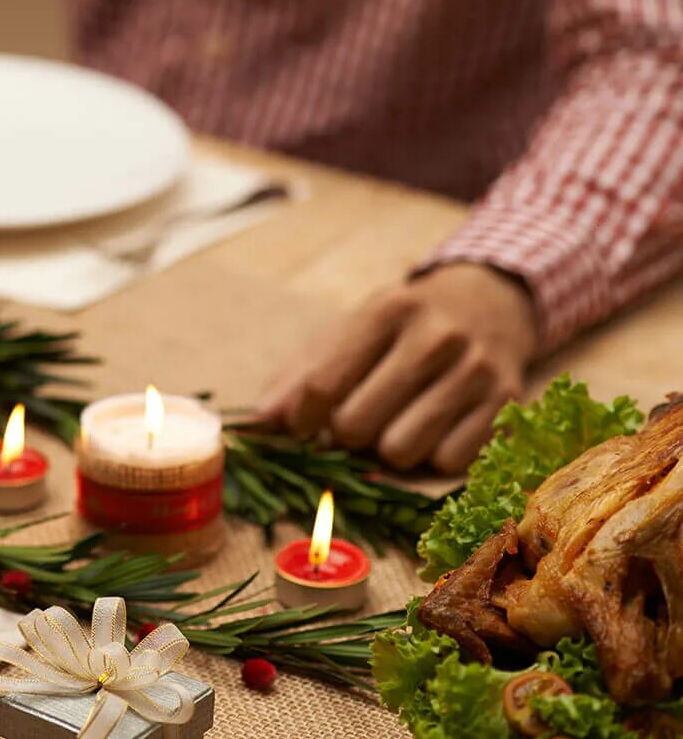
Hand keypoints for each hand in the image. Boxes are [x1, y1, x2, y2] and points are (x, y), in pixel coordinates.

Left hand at [256, 263, 538, 473]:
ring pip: (400, 452)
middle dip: (345, 435)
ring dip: (387, 449)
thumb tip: (259, 424)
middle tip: (354, 421)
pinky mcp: (505, 404)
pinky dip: (431, 457)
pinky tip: (433, 428)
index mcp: (386, 312)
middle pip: (356, 426)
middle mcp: (435, 338)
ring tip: (395, 422)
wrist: (490, 302)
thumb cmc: (402, 325)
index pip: (323, 386)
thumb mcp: (350, 330)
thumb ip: (300, 376)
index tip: (301, 426)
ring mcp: (475, 371)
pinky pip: (448, 463)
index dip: (301, 419)